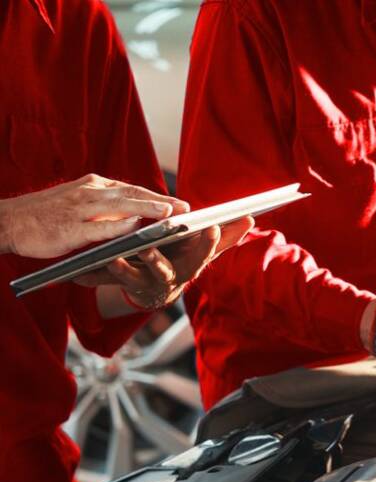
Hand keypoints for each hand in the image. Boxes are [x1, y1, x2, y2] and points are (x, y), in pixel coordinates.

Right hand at [0, 173, 187, 258]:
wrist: (8, 221)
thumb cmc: (45, 215)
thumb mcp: (77, 202)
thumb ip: (104, 205)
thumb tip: (133, 213)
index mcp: (92, 186)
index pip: (131, 189)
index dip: (156, 196)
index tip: (178, 204)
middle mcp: (89, 193)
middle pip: (131, 194)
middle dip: (160, 201)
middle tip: (185, 209)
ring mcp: (79, 210)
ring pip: (119, 206)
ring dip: (145, 208)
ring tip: (169, 213)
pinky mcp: (70, 229)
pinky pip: (99, 226)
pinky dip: (118, 226)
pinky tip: (136, 227)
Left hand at [75, 216, 254, 310]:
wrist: (153, 291)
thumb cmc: (181, 263)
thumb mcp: (204, 254)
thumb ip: (226, 238)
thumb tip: (250, 218)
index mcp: (189, 268)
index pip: (202, 256)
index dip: (208, 244)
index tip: (211, 227)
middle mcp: (166, 279)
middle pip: (163, 270)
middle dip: (156, 259)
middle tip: (149, 247)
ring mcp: (142, 284)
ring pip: (130, 278)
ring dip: (121, 270)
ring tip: (112, 258)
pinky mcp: (119, 285)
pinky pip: (103, 282)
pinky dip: (90, 278)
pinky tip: (77, 275)